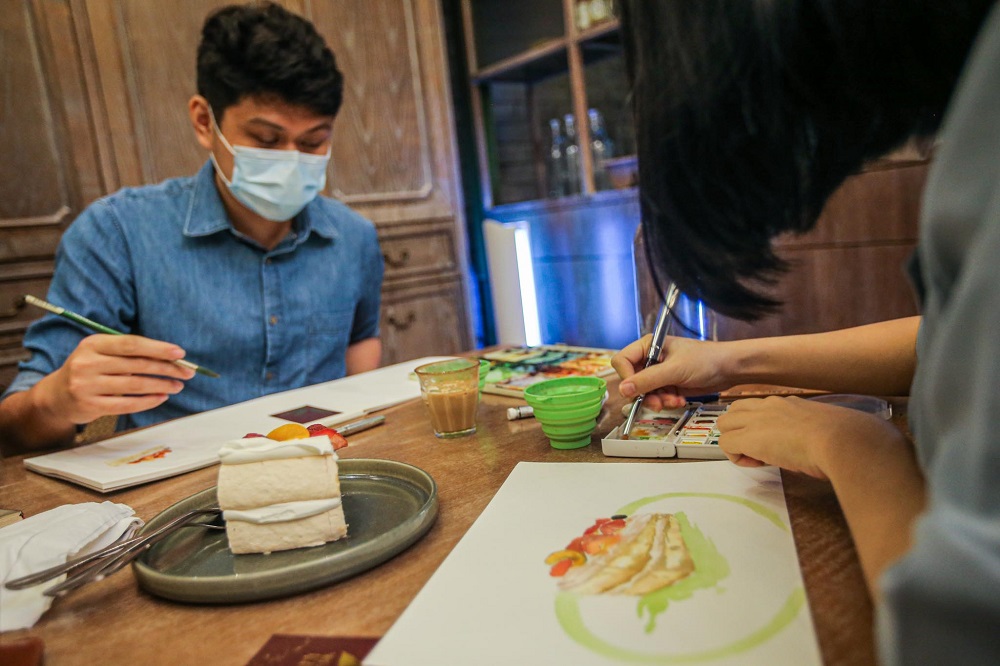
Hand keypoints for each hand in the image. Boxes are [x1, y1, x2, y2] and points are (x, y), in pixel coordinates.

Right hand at [36, 334, 194, 424]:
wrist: (57, 396)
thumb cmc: (90, 370)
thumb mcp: (102, 354)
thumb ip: (130, 353)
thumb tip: (171, 356)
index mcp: (93, 344)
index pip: (131, 344)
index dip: (158, 348)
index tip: (180, 353)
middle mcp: (87, 363)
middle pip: (136, 365)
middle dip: (166, 368)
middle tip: (187, 372)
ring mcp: (86, 385)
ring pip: (134, 385)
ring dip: (161, 385)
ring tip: (177, 386)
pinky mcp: (90, 405)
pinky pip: (127, 404)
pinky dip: (148, 401)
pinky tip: (161, 397)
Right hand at [611, 335, 733, 409]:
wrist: (729, 369)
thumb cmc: (705, 360)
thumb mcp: (674, 370)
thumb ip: (647, 380)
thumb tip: (623, 390)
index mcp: (648, 346)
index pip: (622, 361)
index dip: (626, 377)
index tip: (635, 390)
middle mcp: (651, 359)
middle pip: (632, 380)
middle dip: (645, 394)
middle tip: (658, 402)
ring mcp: (660, 373)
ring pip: (644, 393)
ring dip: (658, 400)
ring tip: (674, 400)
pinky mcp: (668, 385)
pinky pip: (657, 398)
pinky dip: (667, 402)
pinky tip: (679, 399)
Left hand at [716, 396, 900, 478]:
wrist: (843, 440)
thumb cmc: (843, 438)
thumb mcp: (822, 429)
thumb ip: (810, 432)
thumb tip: (815, 446)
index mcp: (787, 403)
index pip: (757, 408)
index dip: (758, 426)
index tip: (776, 444)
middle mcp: (768, 406)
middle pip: (733, 412)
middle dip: (739, 431)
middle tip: (760, 452)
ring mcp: (756, 419)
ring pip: (723, 424)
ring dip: (734, 442)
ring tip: (757, 458)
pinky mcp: (749, 437)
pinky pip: (725, 443)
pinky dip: (736, 457)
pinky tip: (759, 464)